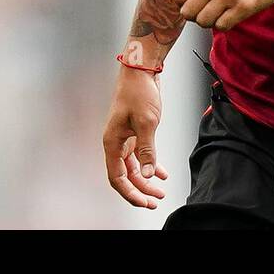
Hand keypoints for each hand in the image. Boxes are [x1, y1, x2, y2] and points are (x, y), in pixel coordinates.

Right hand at [102, 66, 169, 207]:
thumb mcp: (146, 122)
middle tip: (155, 201)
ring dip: (146, 180)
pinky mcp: (134, 132)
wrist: (141, 70)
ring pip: (133, 167)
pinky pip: (140, 155)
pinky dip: (150, 165)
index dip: (130, 193)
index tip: (145, 203)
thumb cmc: (139, 92)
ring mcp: (125, 138)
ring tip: (161, 191)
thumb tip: (147, 174)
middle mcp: (116, 142)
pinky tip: (161, 172)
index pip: (117, 177)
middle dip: (140, 190)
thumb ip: (146, 150)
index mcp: (112, 142)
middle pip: (125, 175)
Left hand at [160, 0, 273, 31]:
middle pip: (187, 12)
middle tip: (205, 9)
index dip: (183, 1)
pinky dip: (223, 25)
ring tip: (217, 13)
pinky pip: (222, 26)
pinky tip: (229, 16)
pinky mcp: (243, 8)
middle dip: (194, 14)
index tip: (193, 0)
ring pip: (203, 22)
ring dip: (208, 21)